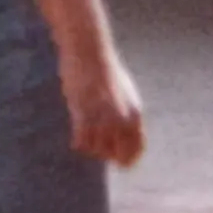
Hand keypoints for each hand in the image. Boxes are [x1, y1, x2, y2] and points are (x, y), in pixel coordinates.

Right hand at [62, 47, 145, 168]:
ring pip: (97, 151)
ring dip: (90, 146)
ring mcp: (103, 118)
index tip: (118, 163)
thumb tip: (123, 131)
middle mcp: (122, 119)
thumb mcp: (123, 91)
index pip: (137, 149)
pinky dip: (78, 142)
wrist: (89, 50)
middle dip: (107, 155)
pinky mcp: (84, 115)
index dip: (127, 160)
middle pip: (117, 155)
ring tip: (84, 133)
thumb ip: (125, 112)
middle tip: (96, 146)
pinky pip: (82, 143)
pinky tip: (75, 135)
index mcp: (135, 113)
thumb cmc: (103, 67)